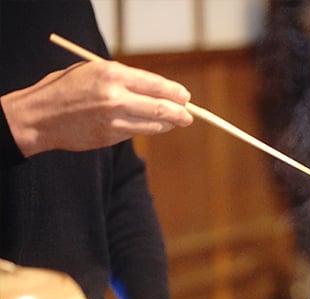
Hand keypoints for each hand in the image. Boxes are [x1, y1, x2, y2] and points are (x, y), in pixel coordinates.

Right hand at [1, 60, 193, 156]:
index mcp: (112, 74)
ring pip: (154, 125)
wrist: (41, 116)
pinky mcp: (112, 136)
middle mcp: (116, 98)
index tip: (185, 97)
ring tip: (172, 121)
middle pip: (162, 108)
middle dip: (180, 113)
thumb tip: (157, 89)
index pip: (156, 84)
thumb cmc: (67, 88)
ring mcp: (115, 120)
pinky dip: (147, 129)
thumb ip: (124, 78)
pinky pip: (138, 133)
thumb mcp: (94, 71)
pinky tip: (149, 126)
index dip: (175, 92)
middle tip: (188, 115)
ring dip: (166, 124)